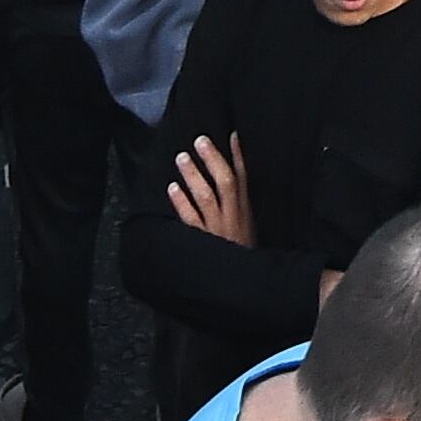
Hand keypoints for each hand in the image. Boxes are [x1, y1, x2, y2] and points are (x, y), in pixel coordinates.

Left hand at [167, 133, 258, 247]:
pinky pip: (191, 219)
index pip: (243, 179)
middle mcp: (233, 217)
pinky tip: (172, 189)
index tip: (230, 136)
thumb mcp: (248, 226)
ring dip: (194, 176)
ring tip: (182, 158)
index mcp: (245, 212)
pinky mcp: (203, 241)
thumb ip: (240, 202)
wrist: (243, 284)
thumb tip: (233, 176)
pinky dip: (181, 203)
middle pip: (225, 182)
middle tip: (199, 141)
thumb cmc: (241, 252)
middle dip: (213, 160)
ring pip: (206, 197)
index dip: (237, 157)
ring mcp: (217, 229)